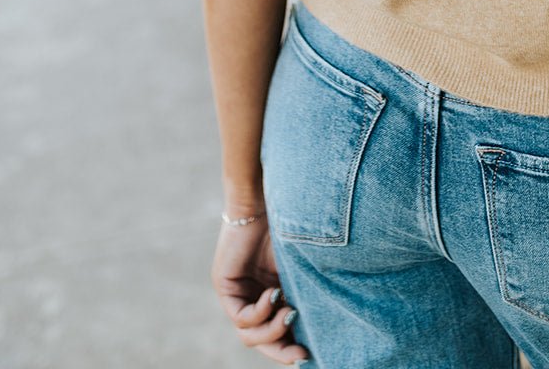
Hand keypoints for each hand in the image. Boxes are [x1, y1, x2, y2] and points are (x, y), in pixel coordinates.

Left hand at [211, 216, 309, 363]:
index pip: (279, 332)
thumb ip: (304, 293)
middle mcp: (254, 295)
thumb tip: (323, 328)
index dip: (292, 347)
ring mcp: (238, 292)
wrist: (273, 196)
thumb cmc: (295, 224)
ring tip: (290, 315)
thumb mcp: (302, 268)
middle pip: (262, 339)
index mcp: (274, 291)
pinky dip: (260, 312)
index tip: (311, 355)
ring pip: (249, 334)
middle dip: (282, 350)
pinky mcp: (225, 286)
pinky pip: (240, 316)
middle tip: (301, 355)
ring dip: (272, 331)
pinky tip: (274, 295)